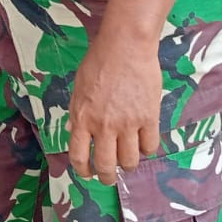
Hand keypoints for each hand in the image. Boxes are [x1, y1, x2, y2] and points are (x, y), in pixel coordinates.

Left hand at [67, 35, 162, 184]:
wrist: (125, 45)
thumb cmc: (99, 62)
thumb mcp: (78, 87)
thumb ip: (76, 112)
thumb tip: (71, 132)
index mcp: (82, 118)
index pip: (78, 157)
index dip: (83, 171)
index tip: (88, 174)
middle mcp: (103, 126)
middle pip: (105, 166)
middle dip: (107, 177)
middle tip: (109, 176)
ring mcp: (127, 123)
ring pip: (129, 162)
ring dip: (127, 164)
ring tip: (128, 159)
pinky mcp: (149, 118)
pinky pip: (150, 147)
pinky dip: (147, 149)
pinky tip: (144, 141)